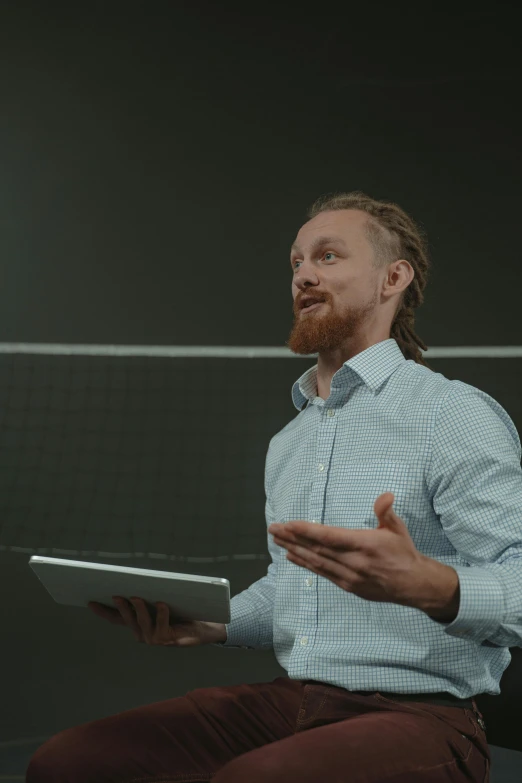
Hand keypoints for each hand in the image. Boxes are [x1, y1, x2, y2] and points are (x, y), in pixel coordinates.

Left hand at [268, 492, 431, 608]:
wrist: (414, 585)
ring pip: (316, 562)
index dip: (308, 531)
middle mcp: (354, 562)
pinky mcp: (348, 586)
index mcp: (365, 545)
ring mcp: (349, 576)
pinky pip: (322, 573)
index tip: (289, 524)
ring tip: (277, 540)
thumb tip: (386, 495)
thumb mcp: (397, 529)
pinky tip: (291, 556)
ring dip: (294, 549)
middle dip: (293, 538)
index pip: (330, 537)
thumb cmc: (403, 553)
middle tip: (273, 528)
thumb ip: (386, 512)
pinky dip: (305, 564)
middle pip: (317, 549)